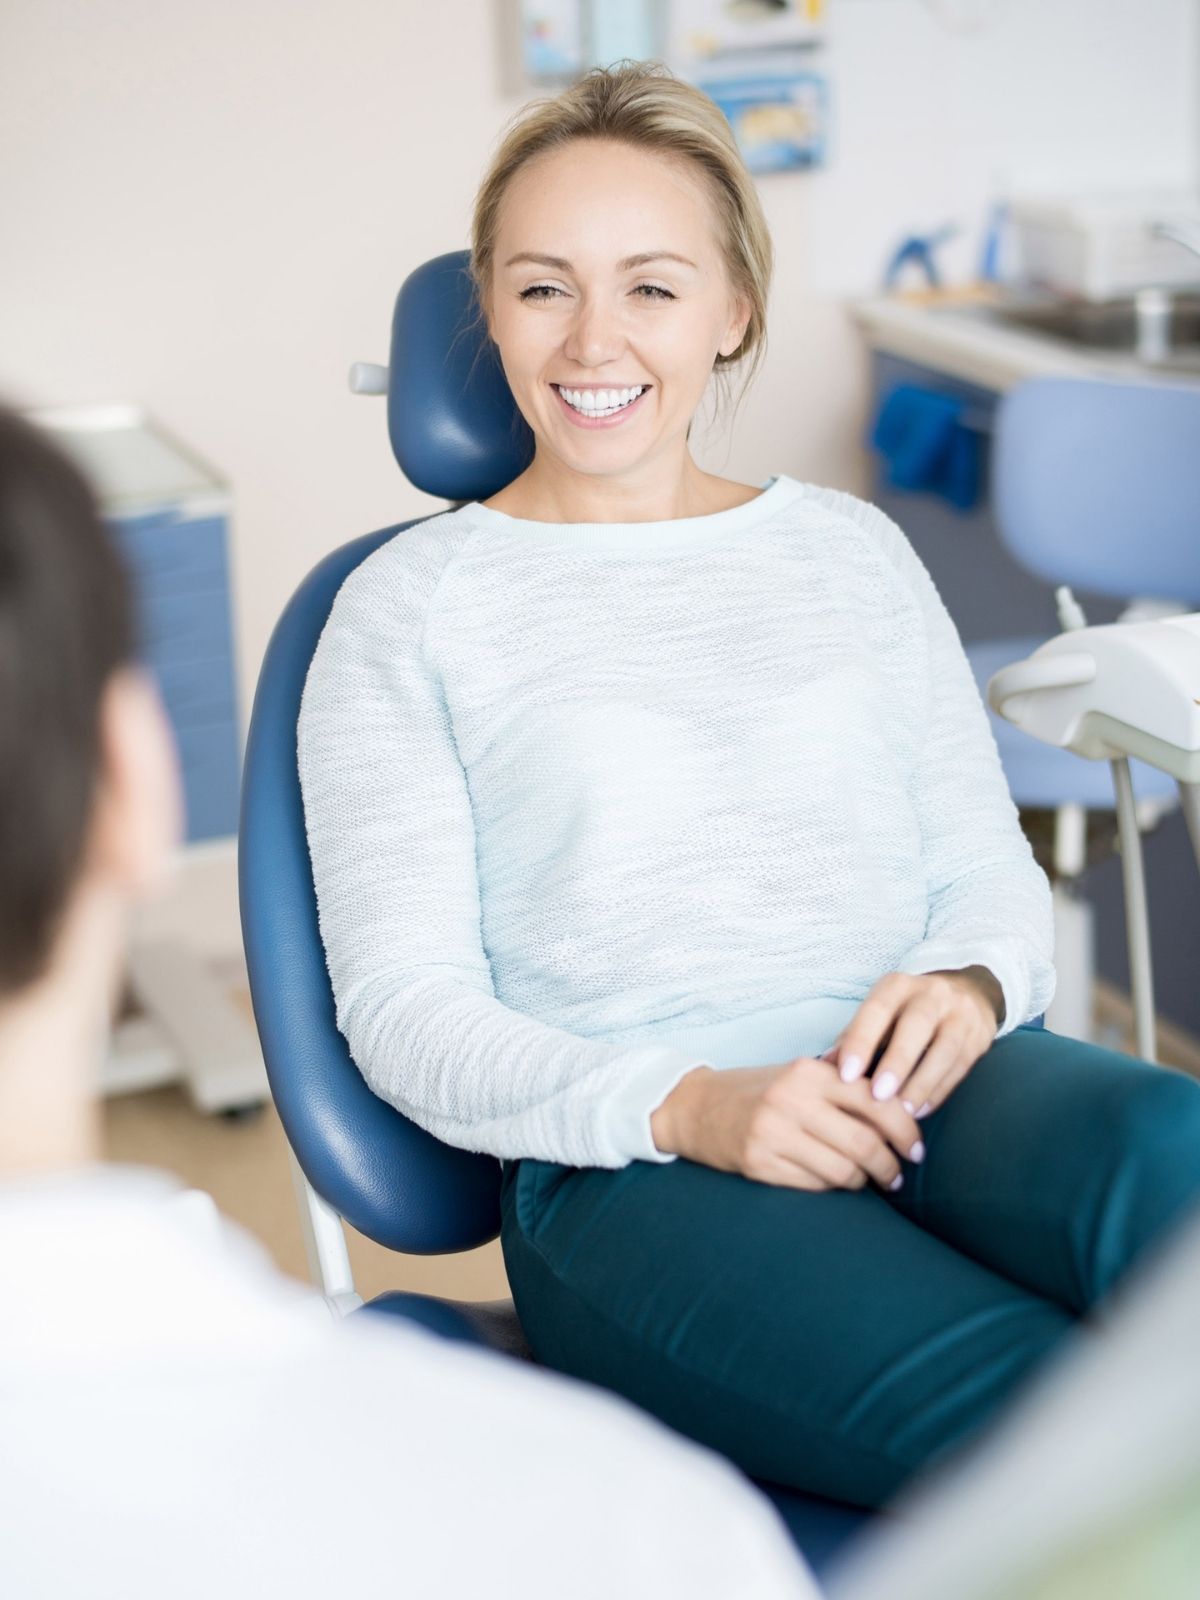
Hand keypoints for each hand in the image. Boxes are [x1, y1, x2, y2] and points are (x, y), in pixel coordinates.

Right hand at [650, 1056, 924, 1193]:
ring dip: (863, 1181)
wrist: (694, 1106)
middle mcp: (791, 1100)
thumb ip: (842, 1087)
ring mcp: (773, 1134)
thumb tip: (901, 1109)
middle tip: (898, 1175)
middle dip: (890, 1165)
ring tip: (867, 1181)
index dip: (905, 1129)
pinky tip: (832, 1181)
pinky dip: (832, 1187)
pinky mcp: (759, 1164)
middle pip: (864, 1142)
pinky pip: (814, 1185)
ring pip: (842, 1170)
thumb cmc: (757, 1090)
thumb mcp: (797, 1074)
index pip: (874, 1101)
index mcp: (808, 1073)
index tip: (916, 1148)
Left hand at [822, 967, 1002, 1118]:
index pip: (877, 1010)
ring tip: (901, 1113)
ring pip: (944, 1049)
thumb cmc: (907, 1012)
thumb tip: (823, 1068)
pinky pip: (960, 1066)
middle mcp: (931, 994)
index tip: (844, 1075)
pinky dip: (939, 1091)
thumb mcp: (881, 1013)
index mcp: (897, 986)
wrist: (967, 993)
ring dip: (921, 1083)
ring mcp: (959, 1014)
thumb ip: (854, 1037)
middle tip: (877, 1096)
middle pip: (915, 1026)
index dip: (860, 1042)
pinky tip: (920, 1111)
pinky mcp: (979, 1037)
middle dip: (896, 1062)